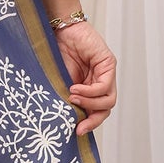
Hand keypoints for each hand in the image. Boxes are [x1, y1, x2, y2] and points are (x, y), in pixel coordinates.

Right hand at [54, 19, 116, 135]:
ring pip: (108, 100)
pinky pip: (104, 86)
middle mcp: (99, 82)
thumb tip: (64, 120)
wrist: (58, 31)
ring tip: (72, 98)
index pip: (96, 111)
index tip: (77, 132)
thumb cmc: (55, 53)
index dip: (89, 123)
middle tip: (79, 126)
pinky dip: (90, 91)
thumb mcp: (58, 82)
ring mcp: (106, 73)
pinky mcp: (108, 63)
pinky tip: (75, 88)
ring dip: (90, 104)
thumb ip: (65, 98)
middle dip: (93, 120)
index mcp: (88, 88)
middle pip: (106, 109)